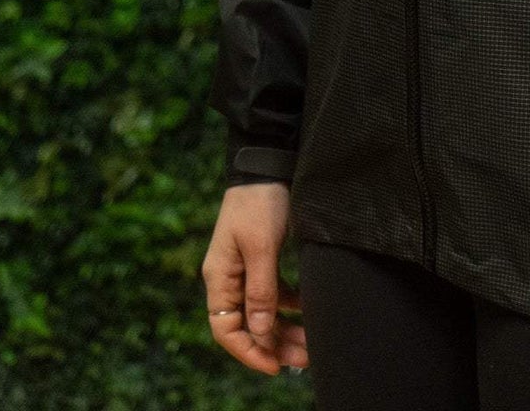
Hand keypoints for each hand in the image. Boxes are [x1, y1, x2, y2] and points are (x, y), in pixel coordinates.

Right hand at [201, 181, 308, 375]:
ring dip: (284, 328)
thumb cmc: (260, 202)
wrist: (268, 163)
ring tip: (310, 344)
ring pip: (263, 312)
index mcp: (219, 277)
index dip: (248, 351)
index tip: (274, 366)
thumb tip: (258, 331)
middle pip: (247, 325)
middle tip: (303, 359)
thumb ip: (260, 290)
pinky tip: (308, 310)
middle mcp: (229, 277)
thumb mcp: (261, 247)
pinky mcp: (262, 259)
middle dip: (274, 345)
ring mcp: (245, 269)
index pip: (225, 329)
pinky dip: (290, 305)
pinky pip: (274, 293)